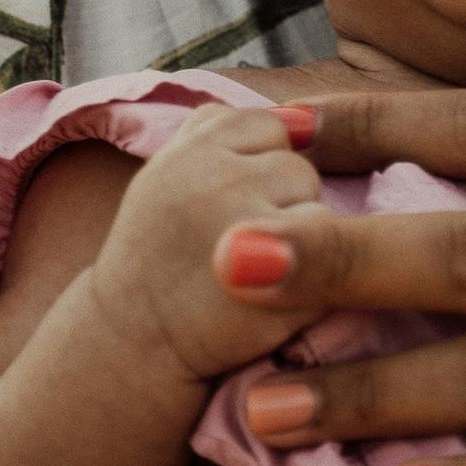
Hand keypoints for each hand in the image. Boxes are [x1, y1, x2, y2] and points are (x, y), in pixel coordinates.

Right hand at [91, 105, 323, 385]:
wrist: (129, 349)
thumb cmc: (158, 260)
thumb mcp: (165, 177)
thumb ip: (217, 134)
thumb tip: (299, 117)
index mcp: (190, 150)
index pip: (267, 126)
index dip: (257, 167)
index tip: (224, 207)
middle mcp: (217, 181)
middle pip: (299, 167)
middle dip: (282, 203)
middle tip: (235, 248)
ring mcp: (249, 231)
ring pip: (320, 209)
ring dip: (304, 242)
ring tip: (254, 275)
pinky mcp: (285, 283)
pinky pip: (336, 262)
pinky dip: (317, 285)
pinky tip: (273, 303)